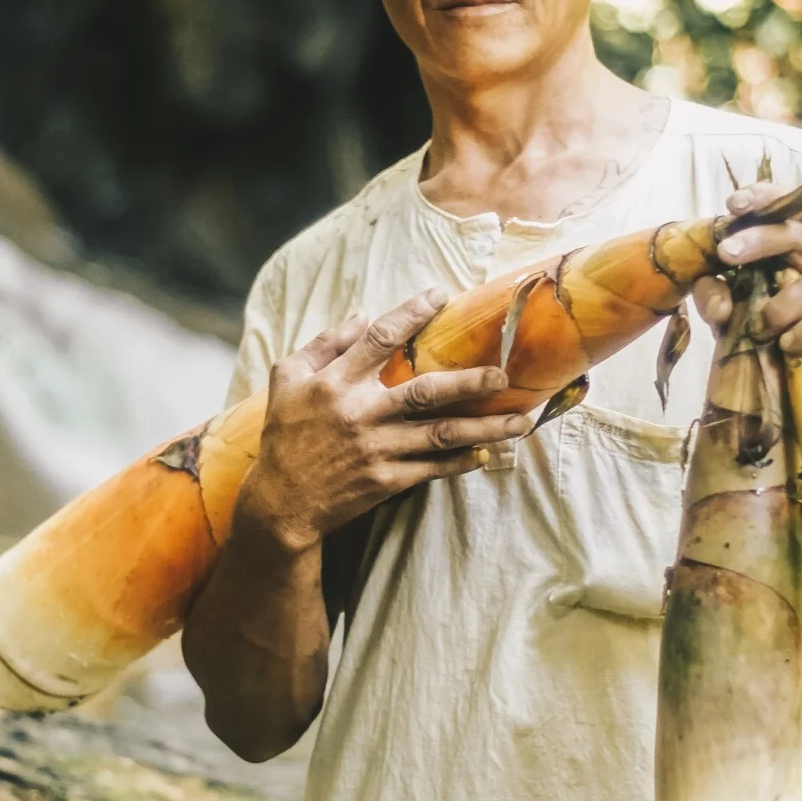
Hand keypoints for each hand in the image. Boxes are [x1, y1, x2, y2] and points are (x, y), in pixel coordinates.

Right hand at [237, 290, 535, 552]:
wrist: (280, 504)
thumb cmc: (284, 436)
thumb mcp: (287, 379)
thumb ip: (323, 344)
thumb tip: (362, 315)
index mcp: (336, 382)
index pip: (380, 338)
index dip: (412, 313)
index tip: (441, 296)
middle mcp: (361, 413)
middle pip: (426, 391)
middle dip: (470, 382)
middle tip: (504, 374)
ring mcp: (376, 449)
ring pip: (441, 434)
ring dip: (485, 428)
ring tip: (521, 421)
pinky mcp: (385, 481)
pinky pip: (433, 468)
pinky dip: (462, 462)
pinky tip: (487, 454)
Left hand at [690, 185, 801, 358]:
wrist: (784, 372)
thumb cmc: (757, 328)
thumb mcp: (724, 310)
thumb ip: (711, 296)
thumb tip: (719, 303)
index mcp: (788, 250)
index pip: (784, 211)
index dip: (764, 198)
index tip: (733, 204)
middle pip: (798, 234)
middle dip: (760, 239)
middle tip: (726, 252)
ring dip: (779, 307)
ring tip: (759, 328)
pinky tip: (785, 344)